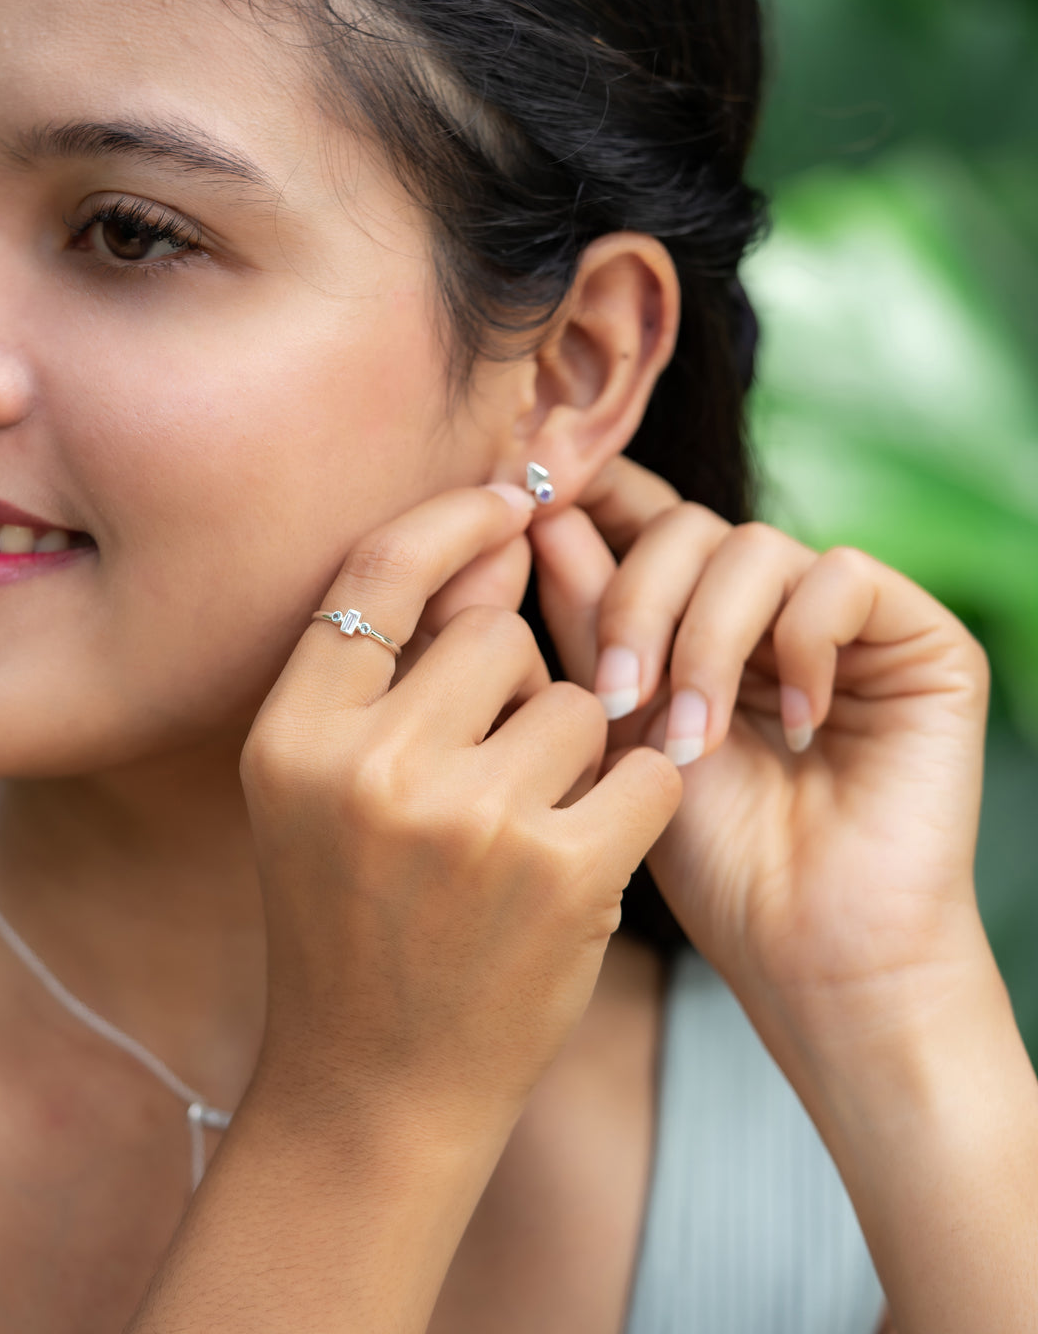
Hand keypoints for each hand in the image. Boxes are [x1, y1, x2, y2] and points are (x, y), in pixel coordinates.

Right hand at [240, 484, 680, 1137]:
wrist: (376, 1088)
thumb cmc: (352, 922)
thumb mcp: (324, 789)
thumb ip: (391, 670)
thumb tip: (497, 544)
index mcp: (291, 737)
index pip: (378, 573)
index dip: (451, 522)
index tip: (507, 504)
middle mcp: (369, 768)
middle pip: (494, 636)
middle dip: (512, 687)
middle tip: (488, 775)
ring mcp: (467, 820)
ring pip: (573, 703)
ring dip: (572, 755)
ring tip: (522, 835)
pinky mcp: (562, 873)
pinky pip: (642, 768)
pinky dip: (635, 798)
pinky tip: (593, 849)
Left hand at [528, 457, 993, 1061]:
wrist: (812, 954)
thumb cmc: (712, 861)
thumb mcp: (624, 727)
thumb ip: (587, 620)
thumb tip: (541, 516)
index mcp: (697, 617)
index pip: (643, 514)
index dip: (591, 497)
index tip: (531, 513)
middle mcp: (769, 605)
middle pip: (684, 526)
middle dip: (635, 604)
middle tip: (618, 701)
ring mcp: (846, 618)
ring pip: (752, 545)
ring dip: (706, 643)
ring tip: (696, 742)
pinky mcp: (920, 637)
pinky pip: (841, 578)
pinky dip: (801, 646)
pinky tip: (797, 728)